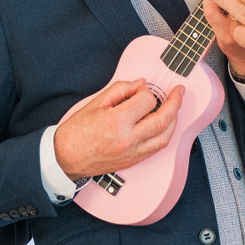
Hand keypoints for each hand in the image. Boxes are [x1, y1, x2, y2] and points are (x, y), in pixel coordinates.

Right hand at [54, 78, 184, 180]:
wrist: (66, 158)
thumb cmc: (76, 132)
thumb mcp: (95, 103)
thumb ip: (120, 90)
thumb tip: (140, 84)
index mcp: (117, 122)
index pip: (146, 101)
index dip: (147, 91)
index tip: (142, 88)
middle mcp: (128, 139)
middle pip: (162, 120)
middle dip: (175, 103)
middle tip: (179, 91)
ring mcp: (132, 153)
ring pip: (164, 137)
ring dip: (174, 120)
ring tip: (174, 107)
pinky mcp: (133, 161)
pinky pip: (156, 148)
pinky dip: (164, 134)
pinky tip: (164, 124)